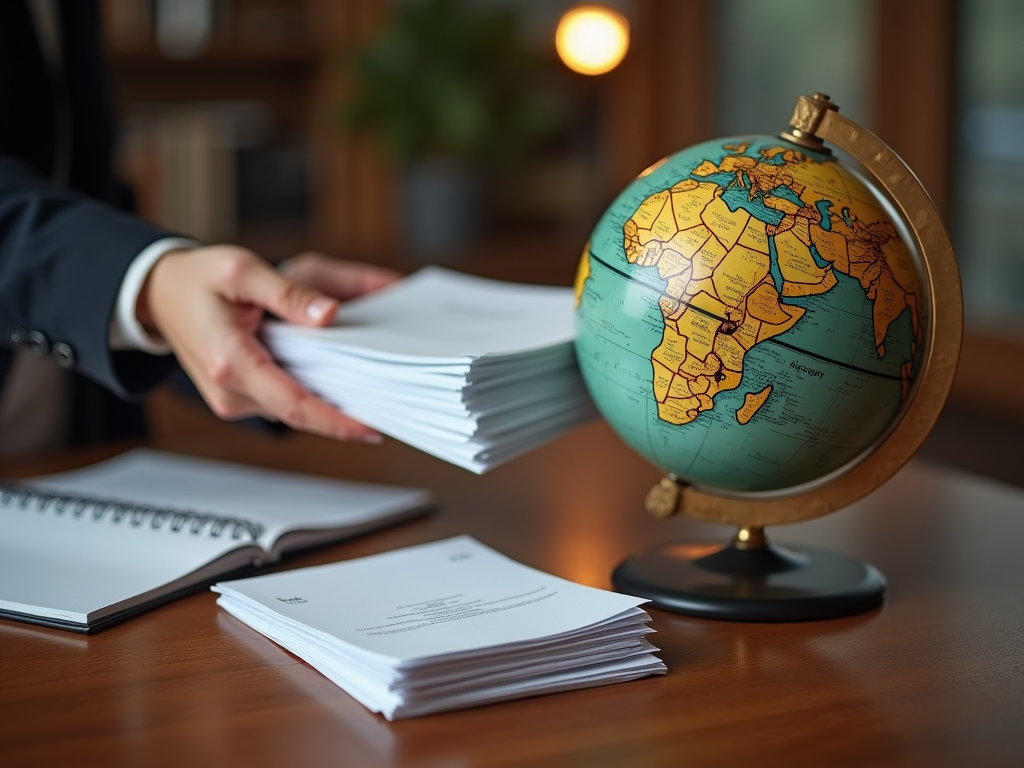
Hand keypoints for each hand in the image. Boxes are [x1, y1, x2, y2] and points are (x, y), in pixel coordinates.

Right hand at [137, 245, 399, 441]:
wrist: (159, 294)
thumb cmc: (198, 280)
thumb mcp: (244, 271)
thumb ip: (290, 293)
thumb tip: (329, 315)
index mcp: (230, 362)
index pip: (294, 404)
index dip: (336, 421)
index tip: (371, 430)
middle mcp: (229, 391)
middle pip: (300, 414)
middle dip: (343, 414)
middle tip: (389, 406)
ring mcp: (231, 400)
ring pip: (293, 411)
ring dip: (329, 403)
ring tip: (369, 387)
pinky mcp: (238, 399)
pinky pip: (283, 403)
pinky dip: (311, 394)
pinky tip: (336, 379)